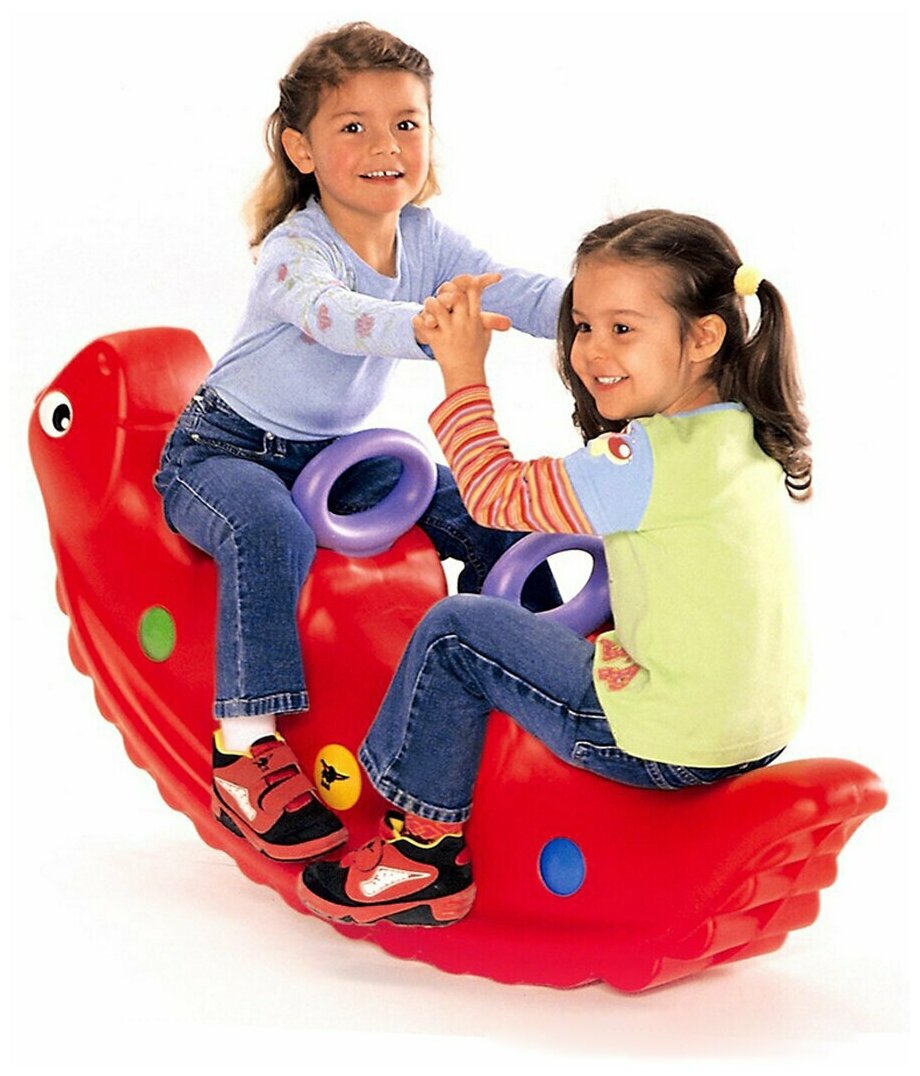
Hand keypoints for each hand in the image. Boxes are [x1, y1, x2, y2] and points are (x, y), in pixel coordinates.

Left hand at [412, 274, 506, 394]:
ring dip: (430, 303)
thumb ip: (489, 321)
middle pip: (455, 294)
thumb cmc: (475, 355)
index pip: (474, 291)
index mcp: (475, 319)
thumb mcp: (485, 336)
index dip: (467, 282)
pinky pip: (421, 323)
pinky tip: (420, 322)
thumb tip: (497, 308)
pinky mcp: (435, 341)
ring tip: (430, 308)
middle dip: (447, 290)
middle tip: (442, 294)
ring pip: (435, 305)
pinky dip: (417, 321)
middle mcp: (462, 323)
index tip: (462, 283)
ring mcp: (448, 331)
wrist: (466, 376)